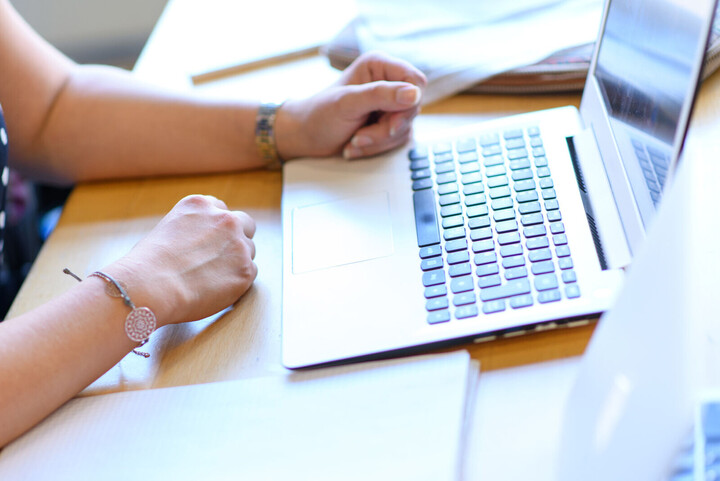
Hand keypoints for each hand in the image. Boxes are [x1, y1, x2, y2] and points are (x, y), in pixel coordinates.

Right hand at [103, 195, 256, 326]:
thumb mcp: (167, 228)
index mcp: (201, 205)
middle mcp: (224, 219)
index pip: (221, 209)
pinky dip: (237, 282)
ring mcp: (238, 244)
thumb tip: (199, 244)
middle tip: (223, 257)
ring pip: (249, 251)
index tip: (212, 240)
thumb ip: (192, 229)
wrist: (151, 285)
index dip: (217, 227)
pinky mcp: (245, 270)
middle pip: (245, 224)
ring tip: (211, 279)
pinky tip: (216, 289)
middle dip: (237, 238)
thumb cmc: (147, 265)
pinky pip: (249, 273)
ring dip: (237, 262)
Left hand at [275, 51, 426, 159]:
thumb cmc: (318, 115)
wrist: (305, 137)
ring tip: (353, 140)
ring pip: (405, 128)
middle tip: (360, 136)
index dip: (408, 103)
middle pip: (411, 109)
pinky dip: (376, 148)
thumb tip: (413, 94)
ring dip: (378, 141)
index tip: (390, 122)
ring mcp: (390, 106)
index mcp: (379, 66)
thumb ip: (380, 95)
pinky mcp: (389, 125)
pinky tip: (355, 145)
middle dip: (386, 129)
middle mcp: (388, 83)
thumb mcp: (347, 103)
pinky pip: (398, 140)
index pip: (415, 81)